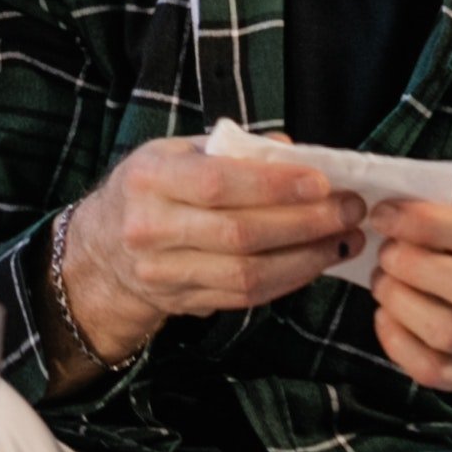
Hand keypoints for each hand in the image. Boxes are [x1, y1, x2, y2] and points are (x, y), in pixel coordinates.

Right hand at [52, 137, 365, 370]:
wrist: (102, 250)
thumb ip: (232, 149)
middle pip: (240, 234)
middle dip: (306, 223)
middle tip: (350, 210)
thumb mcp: (176, 153)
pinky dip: (288, 280)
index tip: (323, 182)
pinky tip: (316, 262)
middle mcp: (150, 228)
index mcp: (149, 178)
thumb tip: (291, 150)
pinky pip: (246, 297)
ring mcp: (164, 272)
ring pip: (247, 274)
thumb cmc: (151, 189)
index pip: (218, 184)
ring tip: (344, 239)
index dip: (275, 185)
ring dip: (306, 258)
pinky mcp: (183, 302)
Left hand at [370, 199, 451, 403]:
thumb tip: (391, 214)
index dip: (426, 224)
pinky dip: (396, 339)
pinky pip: (430, 367)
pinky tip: (386, 314)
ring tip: (383, 281)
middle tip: (386, 253)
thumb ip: (450, 220)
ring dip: (400, 301)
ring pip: (447, 331)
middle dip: (414, 266)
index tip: (384, 215)